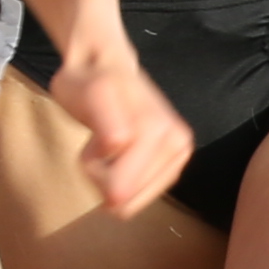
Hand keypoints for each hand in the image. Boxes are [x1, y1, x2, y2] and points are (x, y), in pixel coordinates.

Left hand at [50, 32, 190, 219]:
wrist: (105, 67)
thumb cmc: (89, 84)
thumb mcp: (90, 96)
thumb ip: (107, 123)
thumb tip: (122, 145)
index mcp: (158, 131)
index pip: (117, 190)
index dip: (94, 167)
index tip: (95, 136)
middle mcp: (177, 143)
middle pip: (125, 200)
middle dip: (103, 176)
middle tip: (101, 140)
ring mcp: (179, 154)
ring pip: (131, 202)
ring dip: (111, 177)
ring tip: (110, 142)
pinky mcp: (176, 163)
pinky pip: (138, 197)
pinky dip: (122, 177)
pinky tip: (121, 151)